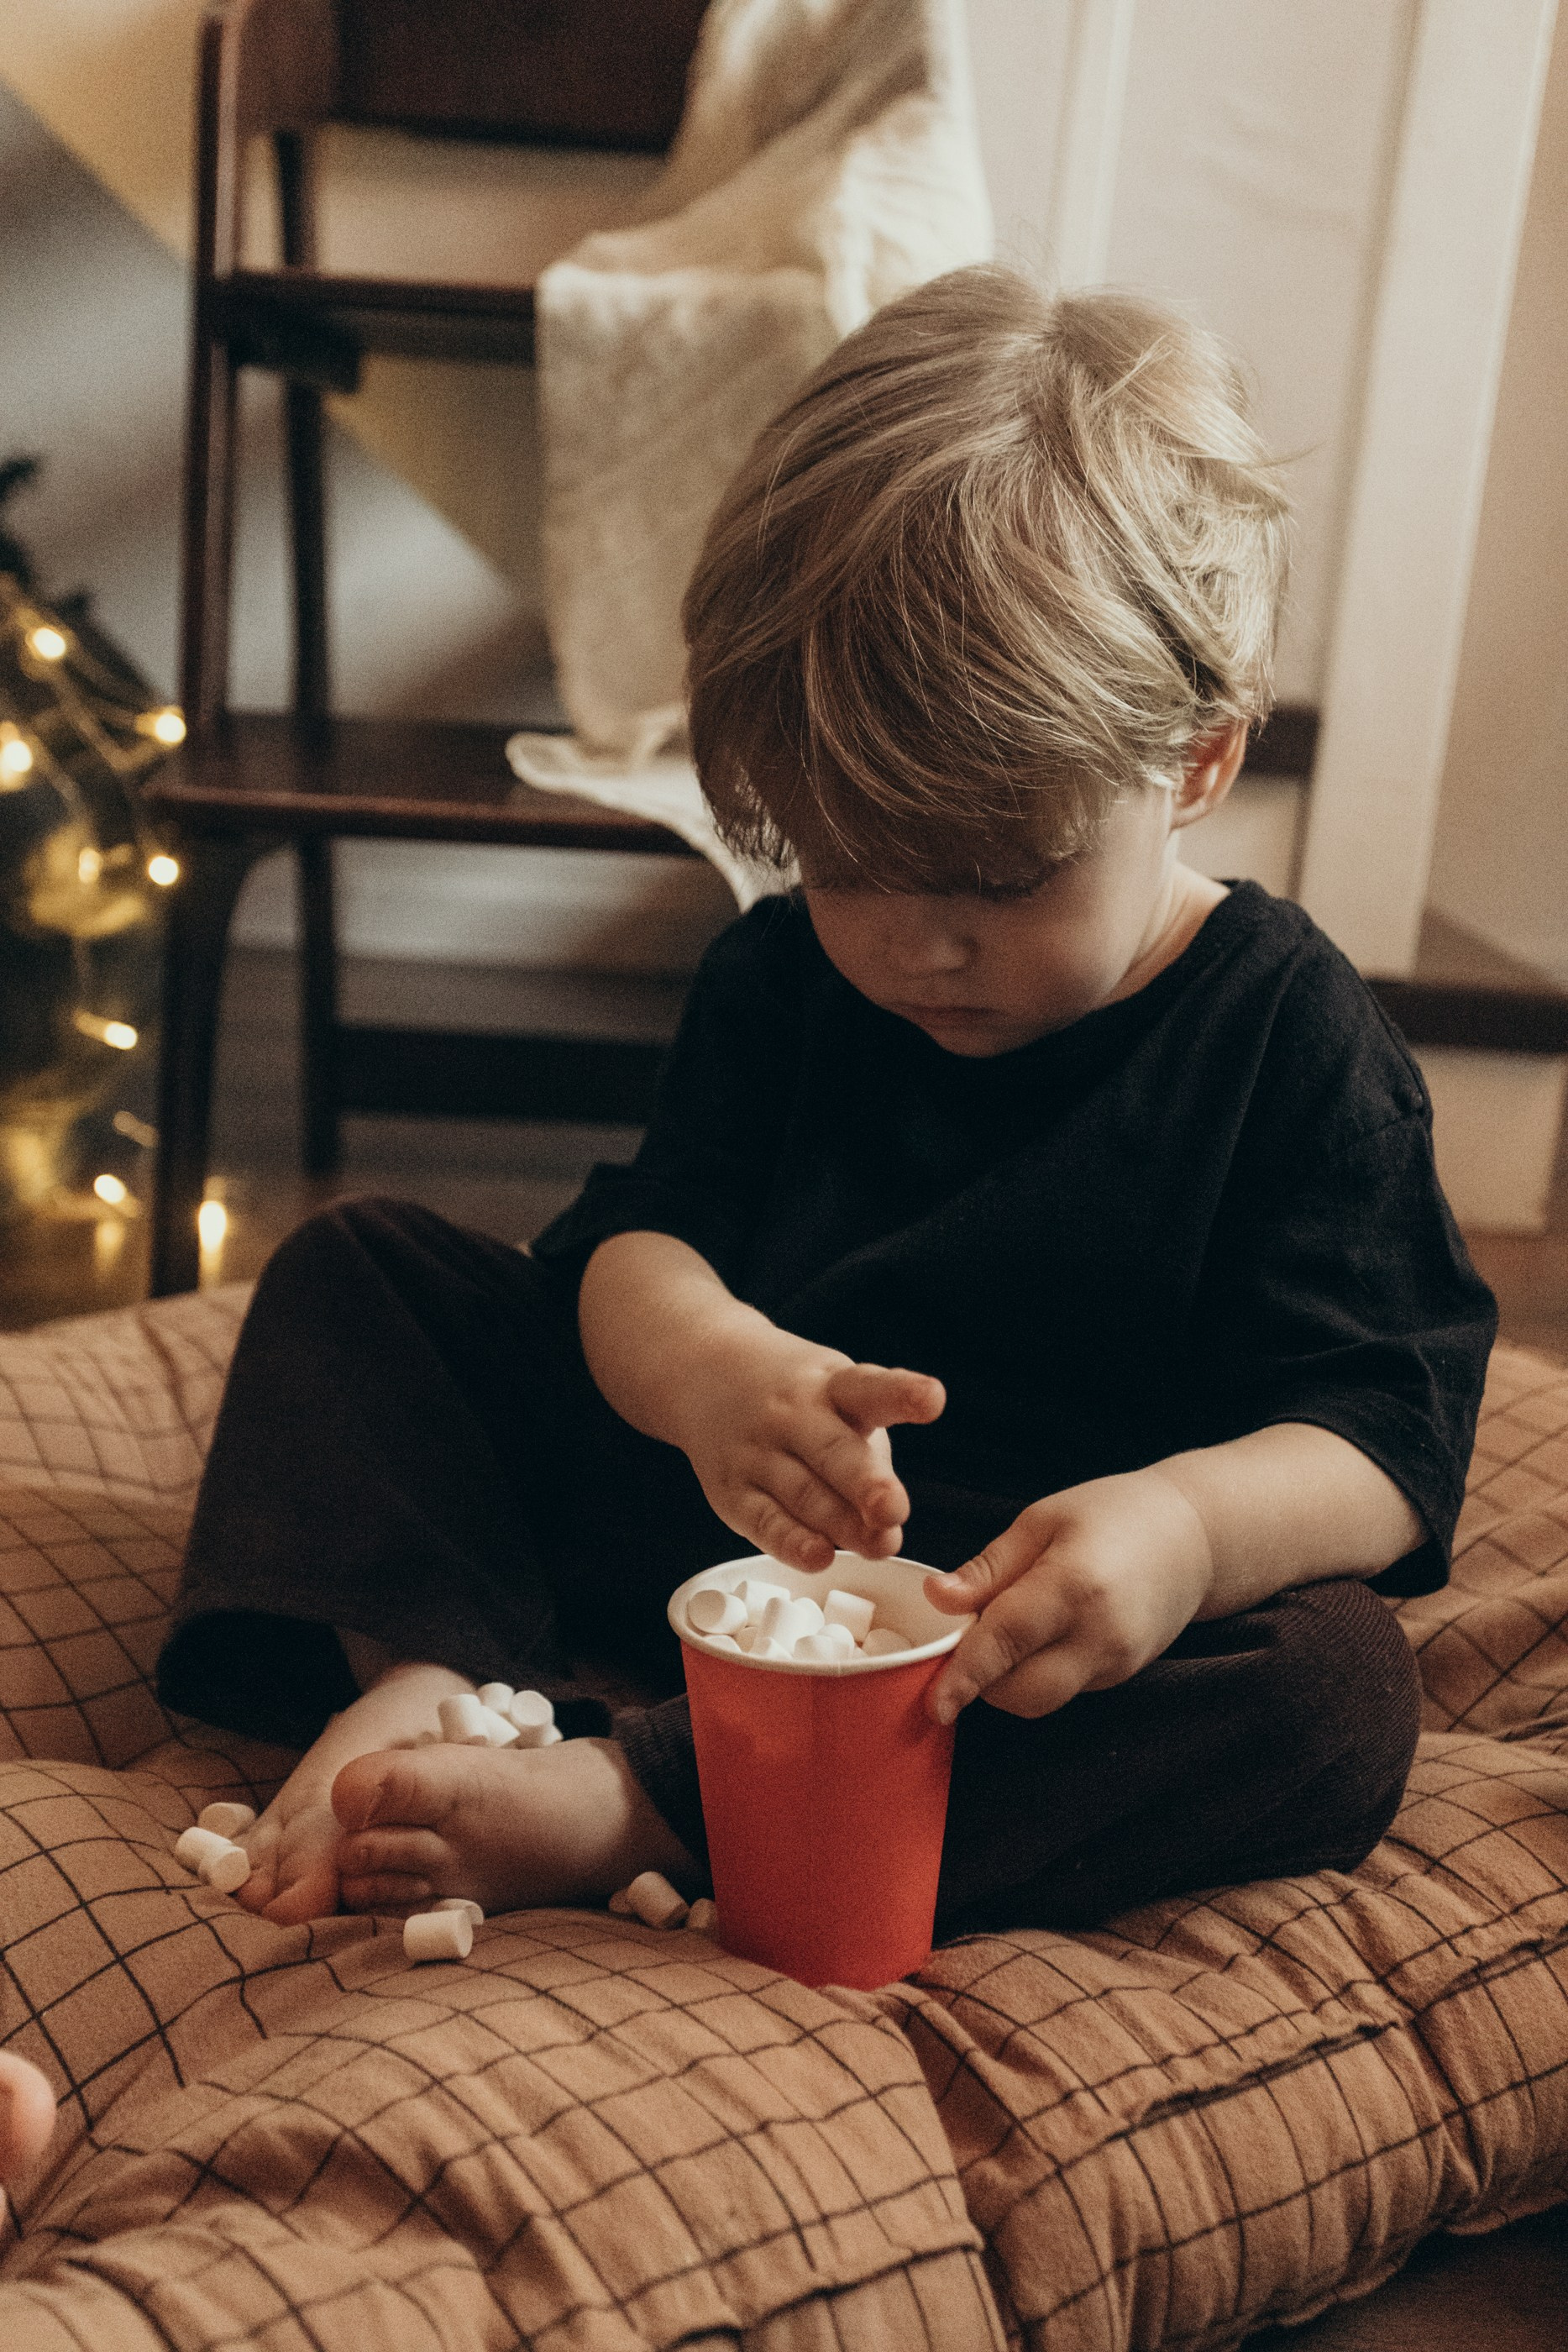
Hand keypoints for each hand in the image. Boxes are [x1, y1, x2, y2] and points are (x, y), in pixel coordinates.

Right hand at [672, 1322, 944, 1573]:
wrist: (705, 1372)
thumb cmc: (798, 1397)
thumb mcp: (840, 1397)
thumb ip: (869, 1455)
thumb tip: (887, 1527)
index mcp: (832, 1385)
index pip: (869, 1386)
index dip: (902, 1393)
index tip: (931, 1398)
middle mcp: (792, 1414)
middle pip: (833, 1450)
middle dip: (866, 1482)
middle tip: (893, 1509)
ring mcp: (757, 1450)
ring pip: (802, 1493)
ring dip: (841, 1525)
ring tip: (878, 1543)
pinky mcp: (731, 1490)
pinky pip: (763, 1521)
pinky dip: (791, 1543)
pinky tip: (819, 1556)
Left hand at [925, 1468, 1214, 1723]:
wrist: (1195, 1536)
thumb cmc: (1115, 1513)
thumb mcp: (1042, 1521)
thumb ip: (988, 1569)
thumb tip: (937, 1599)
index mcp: (1073, 1585)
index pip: (1005, 1642)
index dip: (964, 1676)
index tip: (935, 1703)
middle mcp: (1099, 1634)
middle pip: (1021, 1693)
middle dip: (981, 1681)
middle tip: (969, 1633)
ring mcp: (1115, 1661)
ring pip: (1040, 1699)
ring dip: (1007, 1680)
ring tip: (1008, 1626)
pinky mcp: (1121, 1675)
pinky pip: (1063, 1689)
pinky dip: (1036, 1673)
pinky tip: (1041, 1633)